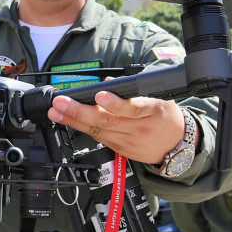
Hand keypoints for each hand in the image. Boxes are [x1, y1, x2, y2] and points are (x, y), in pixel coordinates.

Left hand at [47, 91, 186, 163]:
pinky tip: (67, 120)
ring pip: (97, 131)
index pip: (133, 107)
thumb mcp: (159, 98)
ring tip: (57, 111)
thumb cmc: (166, 118)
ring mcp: (128, 141)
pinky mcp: (120, 149)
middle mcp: (138, 128)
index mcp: (152, 111)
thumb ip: (133, 89)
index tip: (99, 95)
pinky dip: (82, 128)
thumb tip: (108, 81)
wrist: (175, 147)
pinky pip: (98, 138)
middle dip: (80, 111)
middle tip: (61, 102)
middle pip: (106, 121)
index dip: (115, 103)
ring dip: (74, 121)